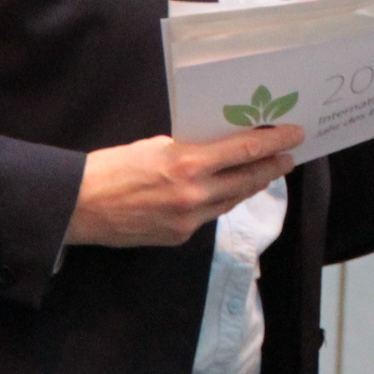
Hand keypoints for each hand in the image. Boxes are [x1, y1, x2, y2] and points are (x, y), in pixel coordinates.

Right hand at [66, 126, 299, 245]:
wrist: (78, 207)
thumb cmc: (112, 168)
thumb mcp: (156, 145)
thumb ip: (189, 147)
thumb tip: (216, 146)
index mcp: (188, 163)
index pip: (244, 152)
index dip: (274, 144)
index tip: (294, 135)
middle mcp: (194, 194)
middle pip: (247, 179)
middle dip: (272, 167)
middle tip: (289, 157)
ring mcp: (188, 219)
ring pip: (232, 200)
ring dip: (251, 185)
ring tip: (265, 173)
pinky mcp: (179, 237)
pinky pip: (210, 216)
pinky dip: (222, 202)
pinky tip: (229, 192)